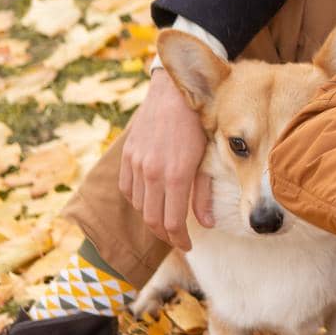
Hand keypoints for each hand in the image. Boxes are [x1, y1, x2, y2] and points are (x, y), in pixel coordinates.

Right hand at [118, 69, 212, 250]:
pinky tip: (149, 201)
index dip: (179, 239)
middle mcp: (151, 171)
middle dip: (166, 235)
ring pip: (138, 205)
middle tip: (177, 239)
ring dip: (151, 218)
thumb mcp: (209, 156)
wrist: (174, 90)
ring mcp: (136, 163)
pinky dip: (137, 200)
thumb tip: (207, 224)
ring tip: (165, 222)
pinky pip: (127, 188)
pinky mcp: (128, 154)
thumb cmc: (200, 121)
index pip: (172, 222)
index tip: (187, 245)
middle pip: (152, 219)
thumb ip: (204, 191)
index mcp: (175, 174)